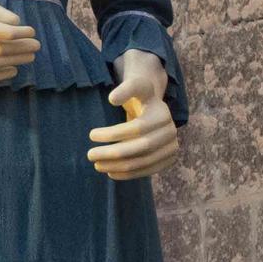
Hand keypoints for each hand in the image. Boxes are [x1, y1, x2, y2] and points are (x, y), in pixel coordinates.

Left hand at [89, 49, 179, 179]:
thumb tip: (112, 99)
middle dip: (112, 153)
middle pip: (140, 146)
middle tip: (90, 154)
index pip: (136, 127)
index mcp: (162, 112)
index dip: (113, 133)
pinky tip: (111, 172)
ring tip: (97, 165)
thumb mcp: (134, 87)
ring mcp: (173, 146)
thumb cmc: (140, 98)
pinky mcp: (170, 159)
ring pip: (143, 161)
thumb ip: (125, 89)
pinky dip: (128, 174)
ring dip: (117, 166)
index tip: (90, 134)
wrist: (155, 111)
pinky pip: (147, 170)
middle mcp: (171, 130)